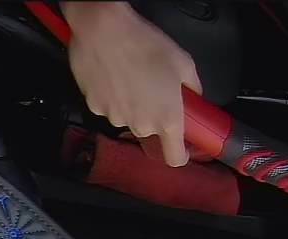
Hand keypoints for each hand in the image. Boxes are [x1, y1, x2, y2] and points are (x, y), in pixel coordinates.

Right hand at [61, 2, 202, 166]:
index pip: (174, 157)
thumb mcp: (183, 63)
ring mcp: (115, 118)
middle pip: (149, 133)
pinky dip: (112, 96)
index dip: (179, 154)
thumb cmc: (145, 44)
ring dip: (131, 104)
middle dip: (153, 116)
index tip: (181, 147)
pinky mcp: (95, 108)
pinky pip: (108, 107)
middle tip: (154, 90)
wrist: (104, 32)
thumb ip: (192, 87)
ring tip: (131, 77)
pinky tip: (114, 76)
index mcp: (167, 117)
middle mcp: (140, 124)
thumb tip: (192, 95)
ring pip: (127, 118)